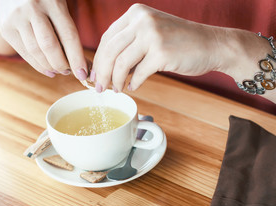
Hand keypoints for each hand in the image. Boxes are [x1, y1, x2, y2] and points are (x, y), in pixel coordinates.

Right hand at [0, 0, 87, 79]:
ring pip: (35, 52)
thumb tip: (82, 64)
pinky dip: (38, 65)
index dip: (77, 58)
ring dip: (50, 67)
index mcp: (53, 1)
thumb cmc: (45, 1)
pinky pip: (24, 53)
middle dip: (62, 64)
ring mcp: (16, 18)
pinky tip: (48, 70)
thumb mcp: (59, 7)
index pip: (68, 35)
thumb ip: (67, 31)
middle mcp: (33, 8)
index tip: (83, 74)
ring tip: (59, 70)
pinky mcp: (5, 28)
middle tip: (69, 72)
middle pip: (49, 46)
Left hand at [91, 3, 220, 91]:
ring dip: (115, 81)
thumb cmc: (180, 41)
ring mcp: (152, 35)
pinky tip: (133, 87)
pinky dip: (133, 83)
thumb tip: (104, 68)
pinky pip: (138, 74)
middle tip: (99, 87)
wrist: (212, 45)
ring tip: (116, 89)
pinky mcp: (162, 53)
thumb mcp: (151, 32)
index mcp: (136, 13)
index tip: (94, 74)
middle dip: (101, 73)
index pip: (107, 37)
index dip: (98, 58)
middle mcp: (142, 20)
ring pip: (120, 63)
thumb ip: (129, 44)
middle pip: (110, 50)